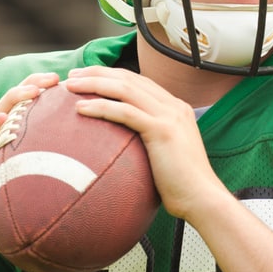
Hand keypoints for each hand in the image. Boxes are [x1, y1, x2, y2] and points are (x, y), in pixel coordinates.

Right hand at [0, 72, 61, 259]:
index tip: (76, 83)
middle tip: (56, 78)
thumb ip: (68, 178)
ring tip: (33, 90)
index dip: (53, 92)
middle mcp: (4, 135)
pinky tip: (2, 119)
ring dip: (16, 97)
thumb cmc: (18, 213)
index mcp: (21, 138)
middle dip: (35, 82)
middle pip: (18, 99)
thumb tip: (108, 179)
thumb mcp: (47, 191)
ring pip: (0, 112)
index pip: (36, 105)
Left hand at [63, 66, 228, 220]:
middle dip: (97, 73)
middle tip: (72, 75)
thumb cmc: (181, 185)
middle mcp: (173, 106)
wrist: (202, 198)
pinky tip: (80, 109)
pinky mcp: (162, 131)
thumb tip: (123, 145)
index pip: (138, 81)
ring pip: (125, 89)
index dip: (110, 75)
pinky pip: (126, 112)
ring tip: (70, 86)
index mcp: (175, 108)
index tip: (86, 76)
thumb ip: (149, 141)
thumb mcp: (166, 154)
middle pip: (129, 78)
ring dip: (94, 84)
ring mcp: (169, 116)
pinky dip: (101, 107)